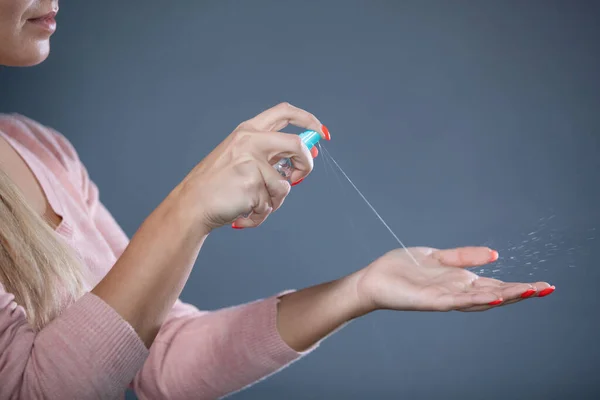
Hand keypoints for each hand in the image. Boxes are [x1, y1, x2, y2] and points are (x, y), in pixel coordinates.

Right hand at [177, 102, 327, 231]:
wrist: (192, 205)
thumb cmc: (217, 186)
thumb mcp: (241, 158)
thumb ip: (270, 155)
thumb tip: (305, 156)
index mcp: (247, 130)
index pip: (285, 112)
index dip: (308, 120)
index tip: (321, 133)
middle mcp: (250, 140)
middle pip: (297, 145)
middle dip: (306, 164)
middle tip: (299, 177)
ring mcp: (251, 161)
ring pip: (284, 184)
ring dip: (274, 201)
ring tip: (253, 204)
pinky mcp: (252, 183)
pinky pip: (271, 203)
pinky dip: (261, 214)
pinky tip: (244, 212)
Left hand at [353, 246, 554, 313]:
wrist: (374, 279)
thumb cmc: (403, 269)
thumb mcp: (438, 256)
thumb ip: (464, 256)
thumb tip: (496, 255)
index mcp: (460, 281)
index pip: (495, 285)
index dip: (519, 285)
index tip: (544, 285)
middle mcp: (456, 292)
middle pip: (494, 293)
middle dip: (520, 292)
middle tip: (547, 289)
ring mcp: (445, 297)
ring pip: (480, 299)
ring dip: (505, 297)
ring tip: (529, 292)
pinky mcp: (430, 300)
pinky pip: (455, 301)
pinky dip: (474, 300)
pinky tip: (492, 297)